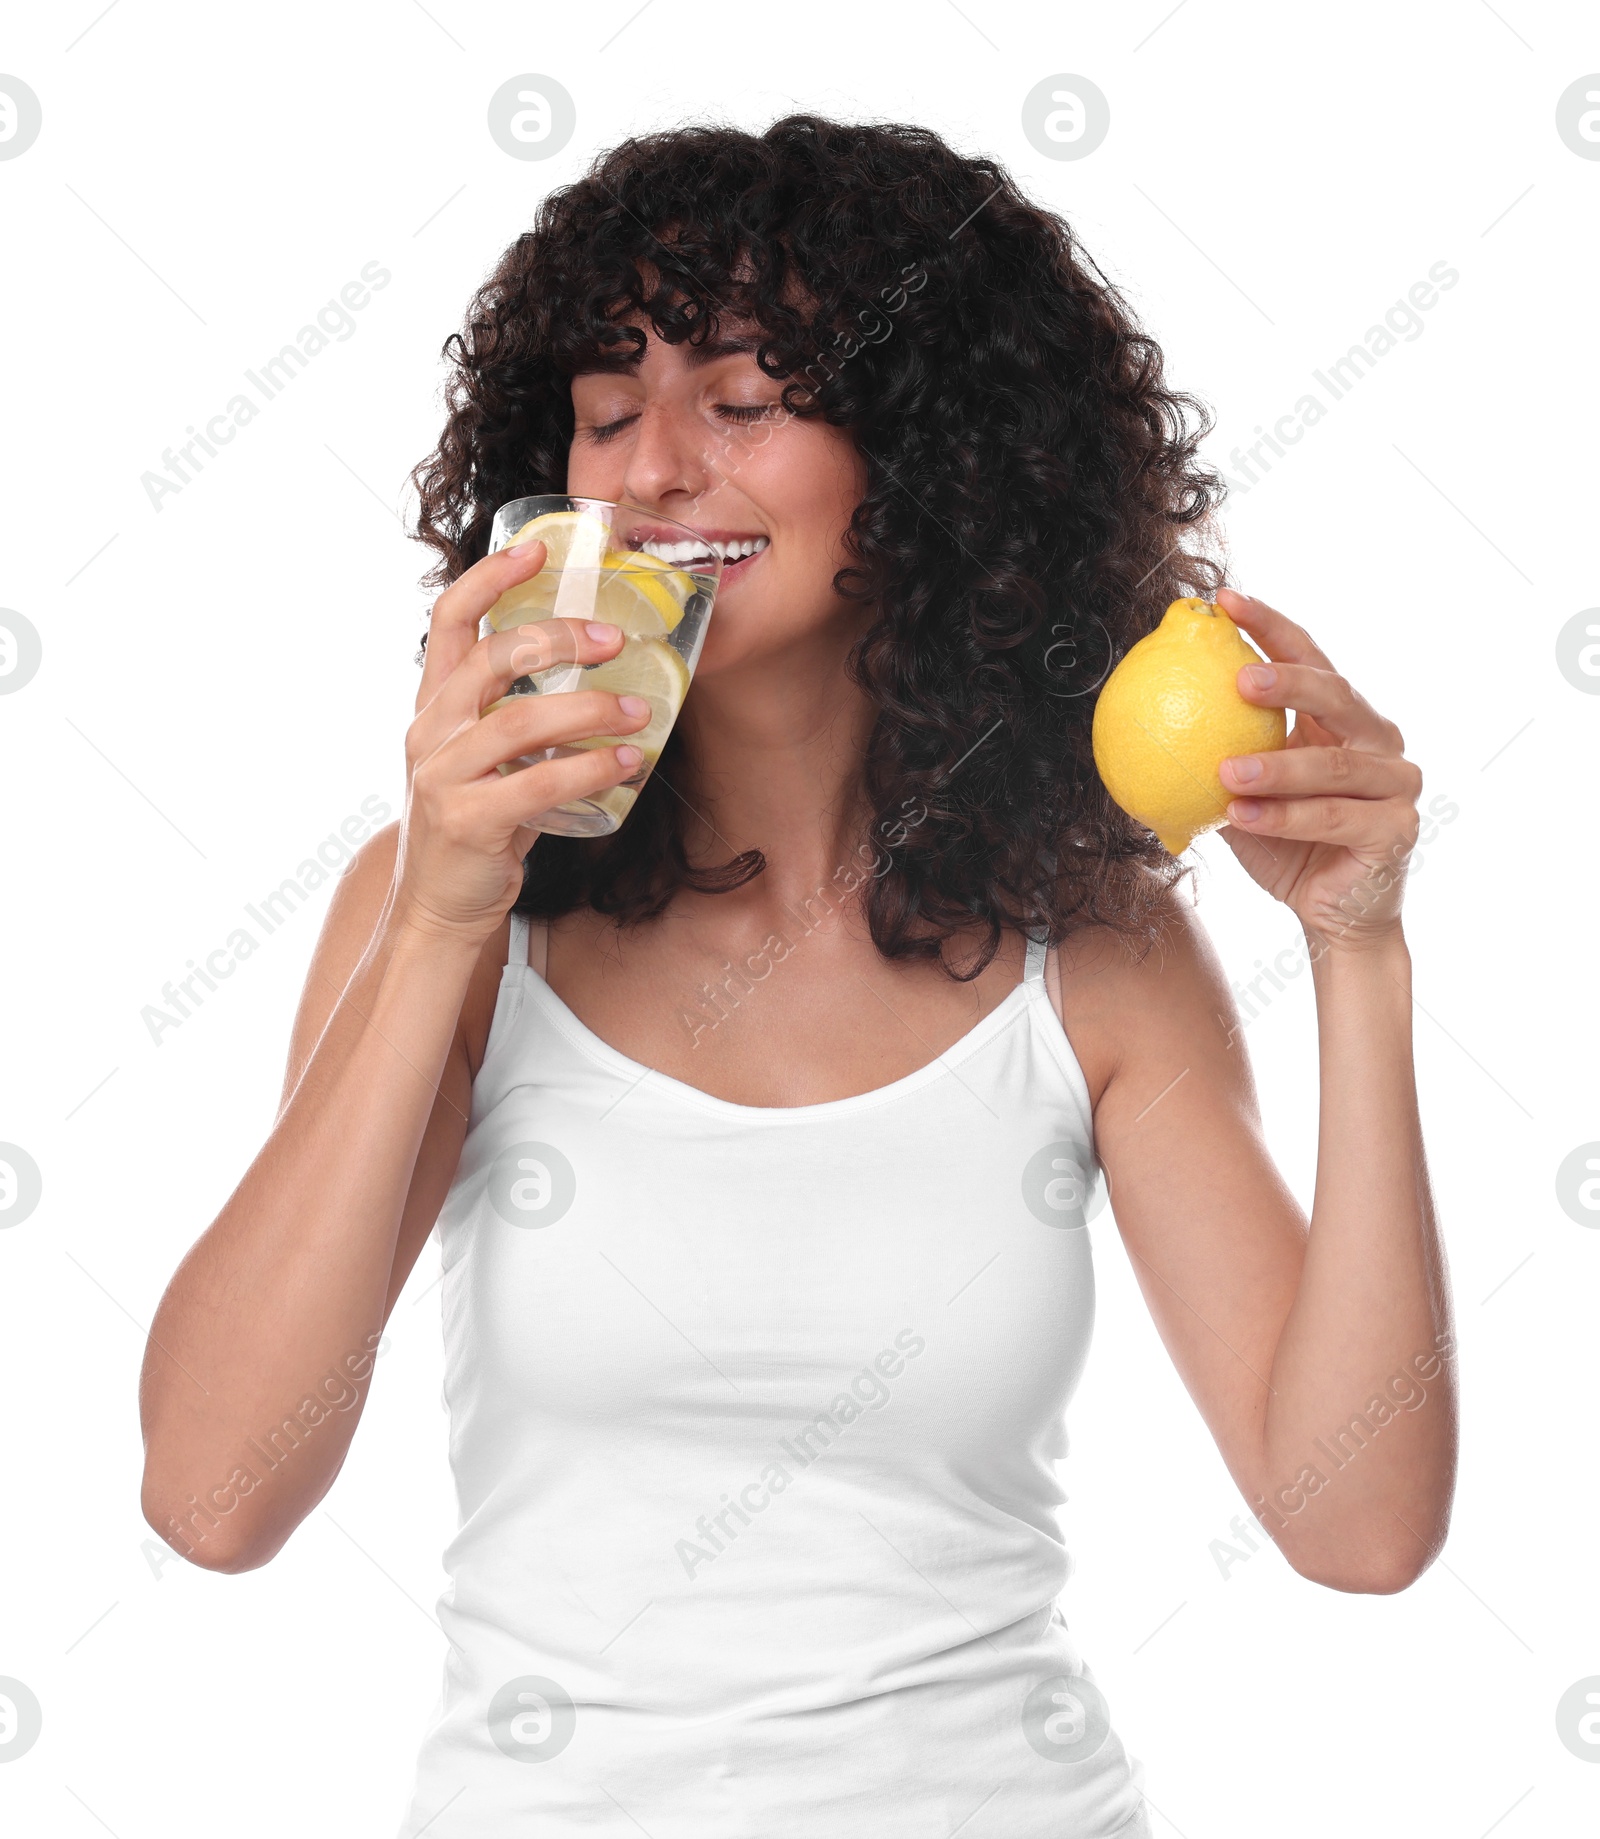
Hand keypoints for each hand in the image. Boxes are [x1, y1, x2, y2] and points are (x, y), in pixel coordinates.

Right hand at [395, 538, 651, 942]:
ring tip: (638, 711)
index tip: (538, 551)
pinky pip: (537, 783)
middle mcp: (429, 732)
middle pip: (490, 660)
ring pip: (519, 723)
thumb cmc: (475, 824)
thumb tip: (600, 680)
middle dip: (557, 641)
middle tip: (615, 639)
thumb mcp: (486, 759)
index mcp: (433, 705)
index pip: (448, 621)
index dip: (489, 579)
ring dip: (589, 710)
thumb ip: (521, 718)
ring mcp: (442, 776)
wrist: (436, 906)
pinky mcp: (466, 821)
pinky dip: (589, 769)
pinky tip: (627, 764)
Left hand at [1213, 588, 1421, 952]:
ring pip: (1334, 764)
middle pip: (1336, 695)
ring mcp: (1396, 785)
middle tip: (1236, 678)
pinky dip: (1285, 817)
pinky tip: (1240, 814)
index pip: (1310, 658)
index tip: (1224, 602)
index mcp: (1343, 720)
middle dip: (1287, 680)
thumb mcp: (1242, 797)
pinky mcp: (1396, 830)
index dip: (1270, 627)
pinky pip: (1334, 818)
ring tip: (1225, 770)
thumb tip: (1143, 716)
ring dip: (1276, 765)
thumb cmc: (1286, 849)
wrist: (1331, 917)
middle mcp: (1379, 742)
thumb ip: (1213, 756)